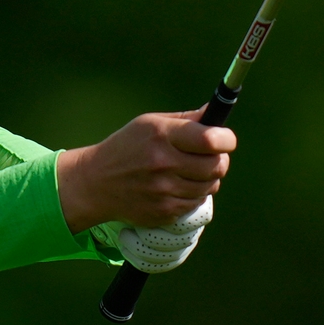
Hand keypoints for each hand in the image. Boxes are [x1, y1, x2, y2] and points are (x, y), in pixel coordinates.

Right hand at [58, 107, 235, 233]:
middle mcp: (163, 163)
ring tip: (192, 171)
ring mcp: (163, 190)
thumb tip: (216, 113)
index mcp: (161, 136)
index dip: (226, 140)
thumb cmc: (127, 147)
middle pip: (216, 166)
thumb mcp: (150, 124)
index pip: (211, 140)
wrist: (96, 183)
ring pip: (210, 186)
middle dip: (220, 159)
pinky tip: (179, 186)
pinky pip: (196, 202)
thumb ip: (187, 120)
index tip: (225, 140)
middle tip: (211, 156)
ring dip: (208, 178)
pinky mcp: (164, 211)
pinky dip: (194, 194)